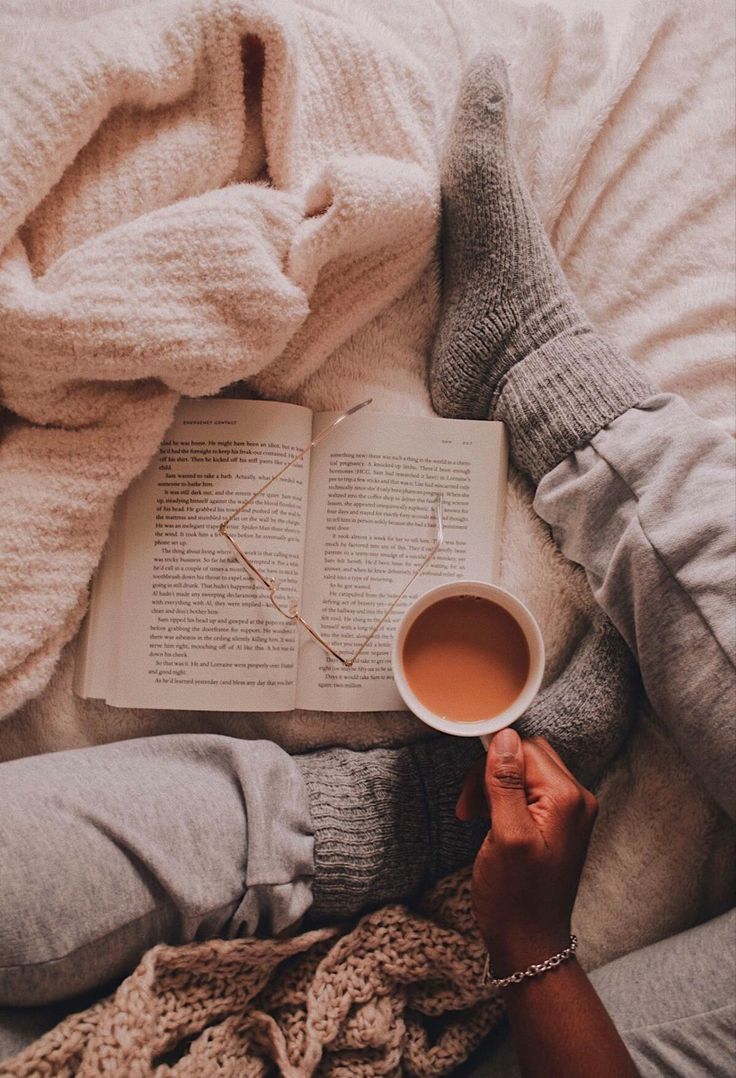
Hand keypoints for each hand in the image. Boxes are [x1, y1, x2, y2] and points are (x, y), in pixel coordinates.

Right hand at [456, 728, 596, 975]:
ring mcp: (569, 813)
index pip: (525, 749)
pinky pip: (529, 793)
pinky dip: (504, 801)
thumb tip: (504, 737)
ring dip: (495, 788)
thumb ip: (506, 783)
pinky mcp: (557, 825)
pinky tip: (490, 822)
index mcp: (567, 798)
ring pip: (525, 773)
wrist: (529, 944)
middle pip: (527, 757)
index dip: (492, 765)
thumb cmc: (516, 898)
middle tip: (471, 807)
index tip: (471, 795)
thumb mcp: (506, 835)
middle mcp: (576, 800)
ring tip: (476, 817)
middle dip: (492, 774)